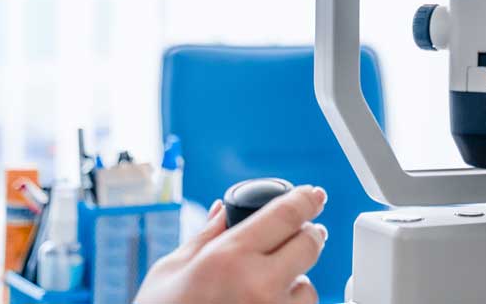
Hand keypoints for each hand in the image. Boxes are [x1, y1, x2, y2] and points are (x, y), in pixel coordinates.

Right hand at [135, 184, 328, 303]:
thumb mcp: (170, 271)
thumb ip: (205, 237)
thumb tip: (223, 210)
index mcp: (230, 257)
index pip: (287, 215)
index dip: (306, 200)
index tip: (314, 195)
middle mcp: (259, 286)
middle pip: (309, 245)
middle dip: (307, 236)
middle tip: (299, 235)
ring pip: (309, 287)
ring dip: (295, 282)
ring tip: (264, 289)